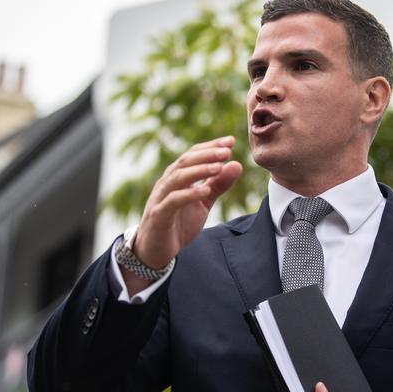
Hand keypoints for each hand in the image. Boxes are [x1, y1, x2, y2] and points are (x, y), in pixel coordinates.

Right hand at [123, 136, 241, 291]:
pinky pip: (173, 201)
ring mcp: (161, 198)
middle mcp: (167, 183)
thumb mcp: (203, 203)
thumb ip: (218, 185)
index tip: (230, 141)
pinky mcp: (158, 215)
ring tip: (219, 166)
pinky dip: (189, 194)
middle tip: (226, 151)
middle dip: (207, 154)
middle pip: (185, 161)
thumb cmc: (178, 223)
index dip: (211, 146)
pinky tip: (205, 191)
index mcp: (177, 177)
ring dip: (199, 170)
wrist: (155, 250)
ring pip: (178, 177)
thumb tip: (237, 165)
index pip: (193, 155)